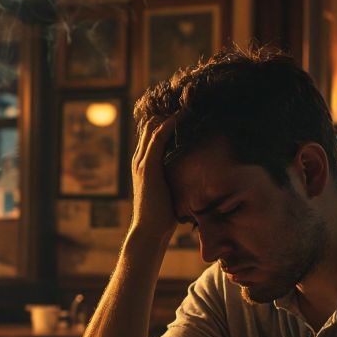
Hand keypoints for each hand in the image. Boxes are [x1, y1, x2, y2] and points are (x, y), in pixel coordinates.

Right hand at [128, 113, 179, 241]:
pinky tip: (184, 117)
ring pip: (153, 126)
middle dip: (169, 112)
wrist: (149, 231)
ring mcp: (142, 162)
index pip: (152, 132)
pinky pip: (158, 138)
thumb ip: (177, 178)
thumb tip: (197, 173)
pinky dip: (170, 125)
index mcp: (143, 163)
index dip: (166, 120)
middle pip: (151, 124)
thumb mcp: (170, 190)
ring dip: (171, 114)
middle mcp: (140, 159)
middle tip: (191, 105)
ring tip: (190, 105)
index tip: (187, 112)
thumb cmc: (163, 216)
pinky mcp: (148, 167)